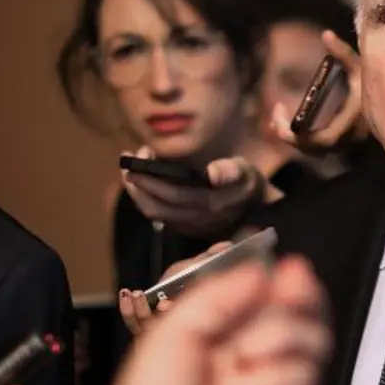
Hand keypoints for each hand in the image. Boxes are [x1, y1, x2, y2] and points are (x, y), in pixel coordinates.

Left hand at [103, 255, 331, 384]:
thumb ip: (217, 295)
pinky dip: (273, 381)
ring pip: (315, 344)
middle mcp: (264, 358)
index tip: (290, 266)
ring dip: (283, 336)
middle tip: (291, 287)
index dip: (290, 280)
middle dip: (303, 298)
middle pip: (310, 316)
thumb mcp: (173, 330)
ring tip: (246, 353)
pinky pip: (303, 384)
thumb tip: (262, 269)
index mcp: (236, 333)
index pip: (279, 297)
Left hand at [121, 146, 266, 237]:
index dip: (152, 178)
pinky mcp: (185, 228)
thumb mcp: (246, 171)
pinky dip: (146, 200)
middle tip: (127, 162)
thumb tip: (212, 173)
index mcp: (211, 203)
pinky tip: (142, 184)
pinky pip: (158, 217)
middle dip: (137, 184)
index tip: (139, 156)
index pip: (173, 194)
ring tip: (129, 172)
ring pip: (154, 214)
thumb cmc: (246, 184)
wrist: (257, 211)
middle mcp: (197, 219)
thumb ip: (231, 170)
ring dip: (137, 193)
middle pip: (156, 207)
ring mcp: (189, 226)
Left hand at [270, 30, 366, 151]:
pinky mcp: (344, 141)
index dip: (297, 136)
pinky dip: (303, 137)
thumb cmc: (377, 80)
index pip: (321, 140)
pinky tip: (293, 121)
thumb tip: (326, 34)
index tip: (279, 114)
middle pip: (312, 149)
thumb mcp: (361, 65)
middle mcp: (349, 137)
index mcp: (352, 122)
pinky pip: (318, 145)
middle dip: (289, 136)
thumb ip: (343, 52)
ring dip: (294, 137)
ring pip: (314, 149)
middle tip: (273, 114)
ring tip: (277, 118)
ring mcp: (347, 142)